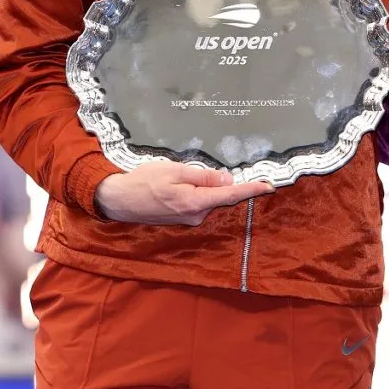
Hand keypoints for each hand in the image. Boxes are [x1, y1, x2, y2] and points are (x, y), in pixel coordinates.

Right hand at [94, 161, 274, 225]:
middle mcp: (195, 216)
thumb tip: (227, 181)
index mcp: (195, 203)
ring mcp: (189, 219)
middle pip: (221, 197)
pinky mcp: (183, 218)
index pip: (231, 196)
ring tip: (184, 175)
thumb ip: (203, 176)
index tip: (270, 186)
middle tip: (217, 168)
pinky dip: (200, 192)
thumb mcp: (175, 171)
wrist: (119, 200)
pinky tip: (183, 183)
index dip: (252, 190)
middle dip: (226, 184)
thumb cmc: (145, 181)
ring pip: (209, 199)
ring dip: (208, 187)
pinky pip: (199, 202)